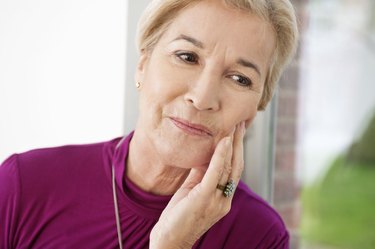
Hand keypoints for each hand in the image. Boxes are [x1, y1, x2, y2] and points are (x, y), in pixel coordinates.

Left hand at [150, 122, 245, 248]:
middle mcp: (225, 199)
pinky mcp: (204, 199)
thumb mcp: (192, 191)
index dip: (237, 150)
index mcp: (223, 198)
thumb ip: (201, 174)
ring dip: (233, 144)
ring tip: (235, 126)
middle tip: (241, 122)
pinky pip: (215, 173)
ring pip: (229, 168)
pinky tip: (224, 141)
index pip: (234, 170)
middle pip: (236, 167)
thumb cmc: (179, 217)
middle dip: (239, 143)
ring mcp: (217, 200)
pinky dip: (220, 156)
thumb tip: (205, 153)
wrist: (169, 242)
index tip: (238, 132)